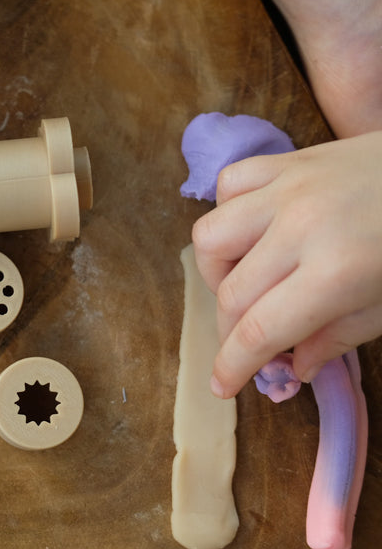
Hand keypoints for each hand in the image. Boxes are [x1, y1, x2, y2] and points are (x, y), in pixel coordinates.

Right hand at [191, 131, 381, 397]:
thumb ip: (338, 337)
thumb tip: (293, 366)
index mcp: (336, 273)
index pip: (260, 331)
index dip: (233, 365)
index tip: (221, 387)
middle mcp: (300, 228)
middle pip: (231, 293)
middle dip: (230, 330)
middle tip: (249, 343)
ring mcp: (288, 189)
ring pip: (210, 237)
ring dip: (217, 271)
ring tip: (245, 281)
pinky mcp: (289, 161)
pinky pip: (230, 185)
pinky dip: (230, 212)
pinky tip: (254, 230)